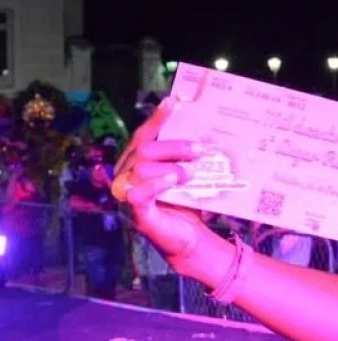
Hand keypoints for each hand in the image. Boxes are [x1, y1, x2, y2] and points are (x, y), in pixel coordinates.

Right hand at [112, 97, 209, 266]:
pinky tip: (172, 181)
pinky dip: (155, 184)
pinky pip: (137, 194)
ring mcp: (128, 195)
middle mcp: (127, 176)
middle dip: (173, 147)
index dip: (156, 119)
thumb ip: (187, 157)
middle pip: (144, 149)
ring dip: (170, 166)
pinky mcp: (136, 214)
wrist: (189, 238)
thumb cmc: (186, 202)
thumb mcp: (187, 174)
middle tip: (200, 151)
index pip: (144, 136)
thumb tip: (206, 134)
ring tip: (189, 173)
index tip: (172, 102)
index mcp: (137, 162)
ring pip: (140, 168)